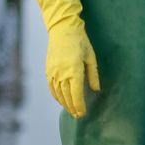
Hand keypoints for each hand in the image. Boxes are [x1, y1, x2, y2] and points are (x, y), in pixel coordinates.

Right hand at [29, 0, 100, 117]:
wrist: (62, 29)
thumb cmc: (80, 42)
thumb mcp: (91, 57)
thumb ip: (92, 75)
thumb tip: (95, 90)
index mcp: (74, 71)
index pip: (76, 94)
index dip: (79, 106)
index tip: (83, 113)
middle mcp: (62, 74)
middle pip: (66, 97)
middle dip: (72, 108)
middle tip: (78, 116)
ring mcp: (53, 72)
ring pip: (58, 94)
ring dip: (64, 104)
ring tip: (70, 110)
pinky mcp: (48, 70)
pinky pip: (51, 87)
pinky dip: (55, 96)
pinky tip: (60, 100)